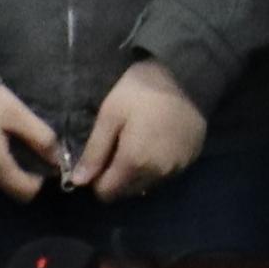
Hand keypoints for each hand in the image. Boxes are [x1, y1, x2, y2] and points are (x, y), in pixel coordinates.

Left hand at [71, 63, 210, 203]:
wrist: (186, 73)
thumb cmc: (141, 90)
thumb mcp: (110, 114)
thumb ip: (94, 151)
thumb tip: (78, 182)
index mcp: (133, 164)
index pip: (106, 193)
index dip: (96, 180)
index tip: (97, 158)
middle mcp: (156, 174)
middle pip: (126, 192)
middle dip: (115, 177)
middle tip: (115, 147)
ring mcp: (176, 169)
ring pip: (146, 185)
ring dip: (136, 173)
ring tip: (135, 143)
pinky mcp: (190, 160)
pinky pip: (165, 175)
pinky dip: (156, 166)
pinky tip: (155, 142)